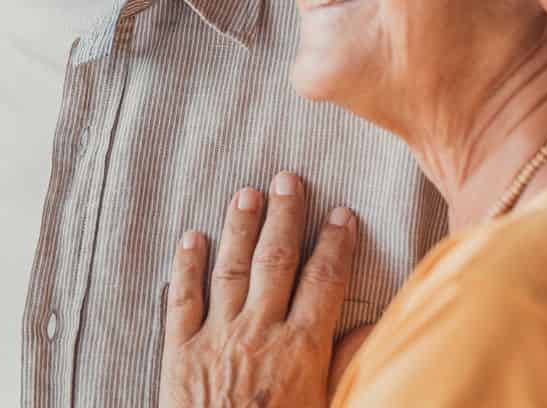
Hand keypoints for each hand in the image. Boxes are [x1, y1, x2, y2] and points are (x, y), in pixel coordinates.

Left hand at [158, 172, 357, 407]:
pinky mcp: (179, 352)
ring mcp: (216, 339)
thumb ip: (347, 368)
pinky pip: (181, 299)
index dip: (335, 244)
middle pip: (275, 261)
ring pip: (229, 269)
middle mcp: (259, 334)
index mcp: (301, 350)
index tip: (342, 213)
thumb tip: (367, 328)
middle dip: (284, 216)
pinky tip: (191, 239)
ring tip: (246, 193)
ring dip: (238, 227)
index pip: (324, 282)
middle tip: (288, 178)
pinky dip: (186, 266)